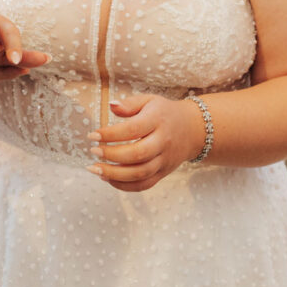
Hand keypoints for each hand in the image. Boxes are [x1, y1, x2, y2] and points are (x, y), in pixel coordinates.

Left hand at [87, 95, 204, 191]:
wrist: (194, 129)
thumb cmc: (164, 113)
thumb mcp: (149, 101)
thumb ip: (130, 104)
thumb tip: (111, 106)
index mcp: (157, 121)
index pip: (132, 129)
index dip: (110, 134)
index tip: (92, 135)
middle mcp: (163, 142)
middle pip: (137, 155)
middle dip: (112, 155)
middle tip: (93, 151)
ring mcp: (164, 160)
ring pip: (140, 174)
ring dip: (114, 174)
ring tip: (95, 169)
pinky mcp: (163, 173)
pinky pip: (144, 185)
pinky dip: (124, 186)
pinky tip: (108, 178)